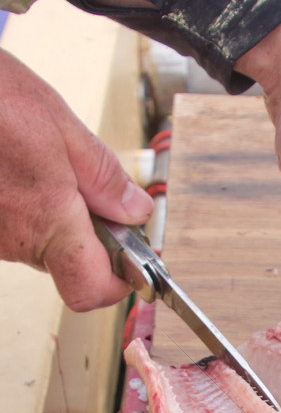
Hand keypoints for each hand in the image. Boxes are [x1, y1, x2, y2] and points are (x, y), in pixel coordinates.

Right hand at [0, 49, 152, 310]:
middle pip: (65, 259)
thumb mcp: (57, 121)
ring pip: (34, 239)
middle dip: (84, 228)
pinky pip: (6, 224)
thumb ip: (102, 175)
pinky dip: (17, 200)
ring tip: (35, 157)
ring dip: (47, 209)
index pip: (91, 290)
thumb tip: (136, 210)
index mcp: (47, 221)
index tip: (131, 256)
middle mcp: (12, 240)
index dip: (118, 282)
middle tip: (84, 181)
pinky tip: (10, 161)